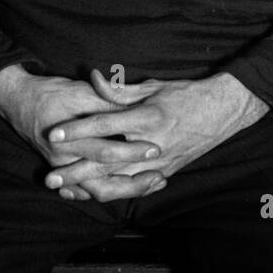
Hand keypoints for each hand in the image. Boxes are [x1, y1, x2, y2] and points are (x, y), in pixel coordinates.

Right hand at [0, 64, 163, 194]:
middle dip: (134, 181)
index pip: (106, 150)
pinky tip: (132, 189)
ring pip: (97, 190)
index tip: (155, 149)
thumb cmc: (52, 93)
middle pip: (103, 181)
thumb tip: (135, 109)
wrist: (19, 101)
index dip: (132, 151)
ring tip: (153, 184)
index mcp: (70, 138)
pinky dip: (110, 191)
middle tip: (160, 176)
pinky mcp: (63, 171)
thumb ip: (107, 103)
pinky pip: (87, 190)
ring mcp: (63, 168)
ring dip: (126, 189)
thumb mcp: (81, 92)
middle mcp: (65, 159)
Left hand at [42, 69, 268, 203]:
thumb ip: (119, 90)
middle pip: (106, 162)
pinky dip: (112, 193)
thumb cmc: (185, 94)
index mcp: (147, 118)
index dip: (77, 130)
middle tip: (50, 177)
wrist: (222, 111)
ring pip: (119, 183)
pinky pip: (134, 188)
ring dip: (89, 188)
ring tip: (66, 191)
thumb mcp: (152, 87)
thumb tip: (91, 78)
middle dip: (76, 171)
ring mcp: (159, 163)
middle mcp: (152, 144)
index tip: (55, 134)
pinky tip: (92, 195)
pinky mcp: (165, 173)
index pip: (105, 126)